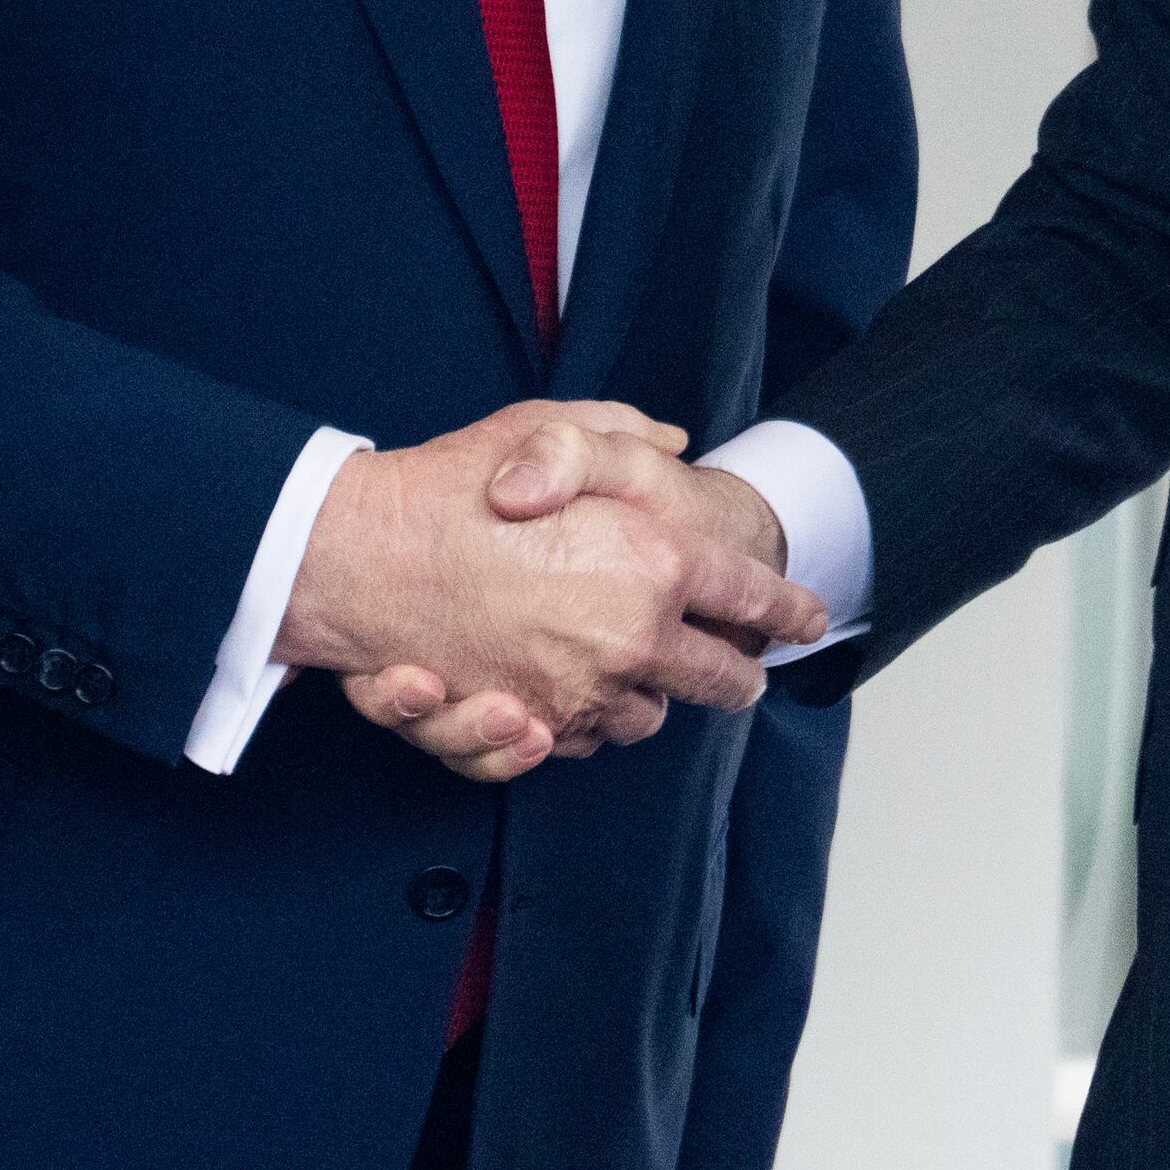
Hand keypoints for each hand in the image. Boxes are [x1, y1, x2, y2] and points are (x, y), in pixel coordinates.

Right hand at [285, 402, 821, 780]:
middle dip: (740, 673)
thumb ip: (623, 435)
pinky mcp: (532, 731)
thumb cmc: (452, 487)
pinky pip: (584, 743)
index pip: (754, 597)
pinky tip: (574, 691)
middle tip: (746, 663)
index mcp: (656, 564)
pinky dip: (586, 724)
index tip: (810, 617)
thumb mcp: (551, 426)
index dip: (791, 607)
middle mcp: (632, 641)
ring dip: (652, 697)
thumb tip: (674, 444)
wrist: (359, 558)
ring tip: (644, 671)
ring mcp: (582, 695)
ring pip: (650, 718)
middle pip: (722, 681)